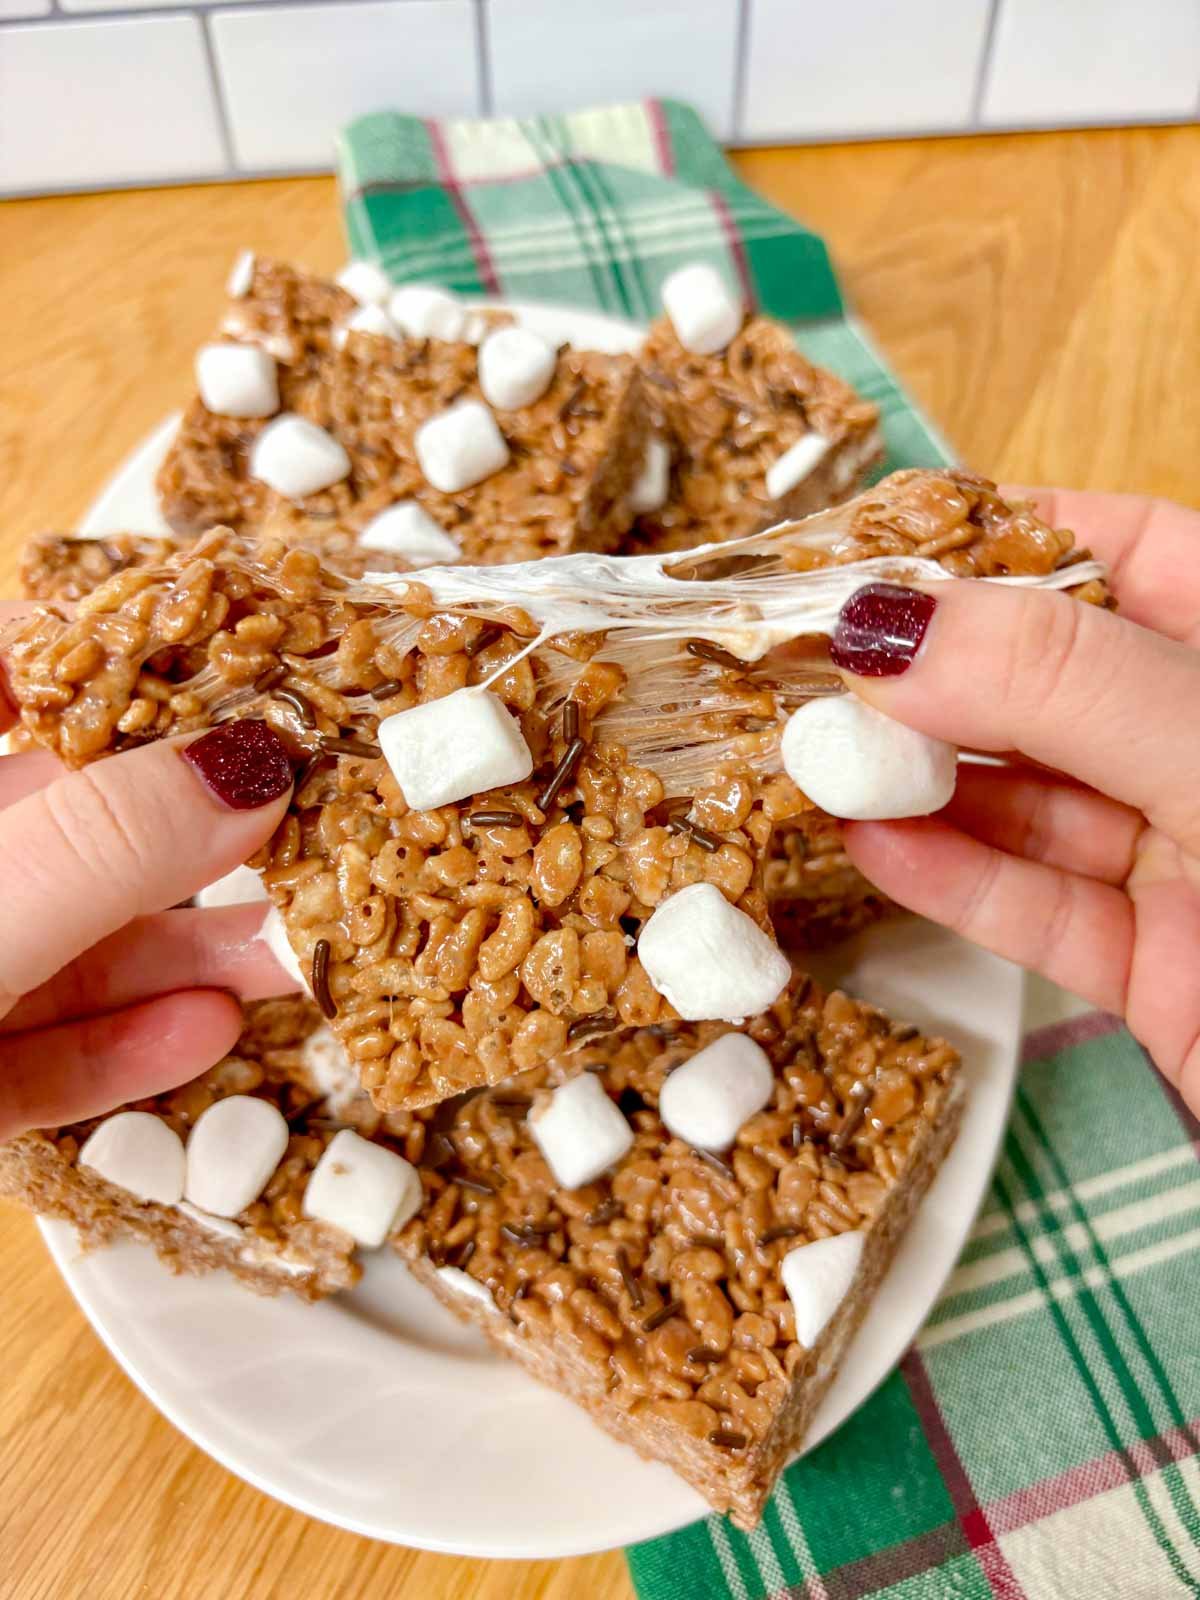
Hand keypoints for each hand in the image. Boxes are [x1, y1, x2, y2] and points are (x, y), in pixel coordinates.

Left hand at [0, 622, 298, 1140]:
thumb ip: (109, 844)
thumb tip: (256, 764)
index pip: (10, 679)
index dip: (108, 652)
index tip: (228, 650)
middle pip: (74, 825)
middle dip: (195, 826)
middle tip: (316, 812)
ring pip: (74, 947)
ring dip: (188, 948)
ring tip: (299, 944)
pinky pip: (45, 1052)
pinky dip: (127, 1044)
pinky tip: (208, 1026)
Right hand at [827, 489, 1199, 1108]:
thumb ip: (1063, 684)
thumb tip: (891, 622)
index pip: (1137, 557)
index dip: (1004, 542)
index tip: (878, 550)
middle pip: (1062, 680)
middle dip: (937, 672)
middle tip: (812, 663)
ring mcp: (1198, 862)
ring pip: (1038, 797)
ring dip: (924, 778)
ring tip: (815, 754)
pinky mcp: (1161, 969)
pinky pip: (1042, 908)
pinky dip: (955, 878)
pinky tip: (873, 844)